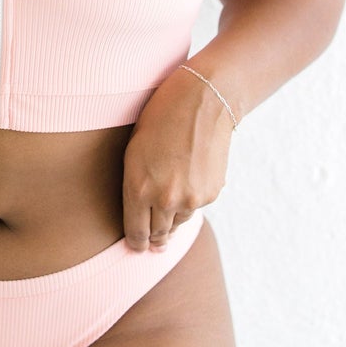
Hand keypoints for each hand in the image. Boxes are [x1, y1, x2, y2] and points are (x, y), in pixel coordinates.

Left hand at [121, 69, 233, 251]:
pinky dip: (191, 200)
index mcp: (138, 188)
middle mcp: (165, 200)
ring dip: (172, 218)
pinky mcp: (211, 193)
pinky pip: (196, 207)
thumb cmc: (160, 118)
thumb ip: (136, 186)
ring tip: (169, 203)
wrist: (203, 99)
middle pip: (157, 236)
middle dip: (153, 239)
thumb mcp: (134, 151)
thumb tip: (142, 217)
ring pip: (178, 223)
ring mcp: (191, 198)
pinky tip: (188, 180)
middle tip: (152, 243)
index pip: (135, 234)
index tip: (135, 247)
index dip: (134, 244)